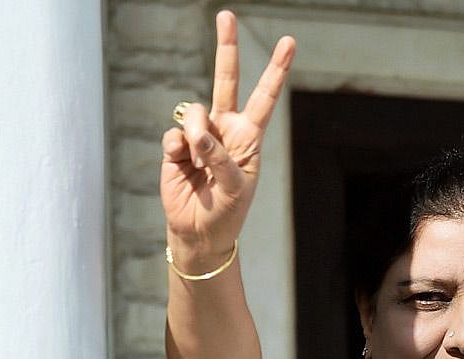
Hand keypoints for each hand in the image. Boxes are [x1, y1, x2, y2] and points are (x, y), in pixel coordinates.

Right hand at [160, 10, 294, 267]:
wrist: (200, 231)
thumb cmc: (227, 211)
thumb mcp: (235, 188)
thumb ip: (220, 157)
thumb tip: (196, 133)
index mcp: (249, 136)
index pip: (265, 97)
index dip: (276, 69)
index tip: (289, 42)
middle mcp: (225, 128)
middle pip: (226, 80)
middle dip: (226, 47)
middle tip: (227, 15)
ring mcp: (199, 134)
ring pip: (194, 111)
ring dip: (196, 132)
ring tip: (198, 159)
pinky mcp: (175, 146)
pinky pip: (174, 133)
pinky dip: (177, 148)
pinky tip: (182, 164)